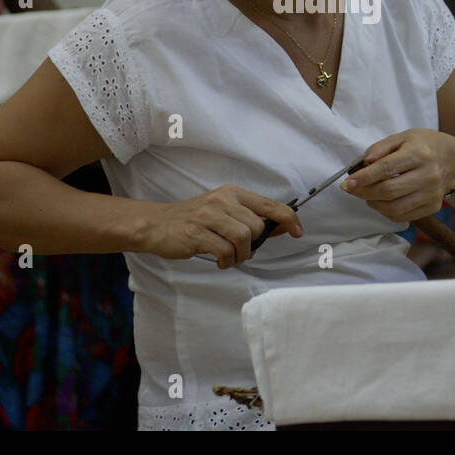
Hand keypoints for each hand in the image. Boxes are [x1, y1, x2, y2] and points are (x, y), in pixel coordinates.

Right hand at [138, 185, 301, 268]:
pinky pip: (225, 250)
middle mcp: (222, 200)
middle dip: (253, 245)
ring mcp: (209, 215)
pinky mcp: (197, 232)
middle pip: (256, 226)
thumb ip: (251, 219)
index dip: (288, 218)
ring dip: (241, 255)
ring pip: (244, 238)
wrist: (156, 224)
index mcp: (232, 193)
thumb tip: (282, 227)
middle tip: (240, 252)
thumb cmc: (194, 221)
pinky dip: (227, 261)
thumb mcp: (224, 213)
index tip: (298, 231)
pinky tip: (219, 261)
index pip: (269, 204)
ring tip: (229, 257)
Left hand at [341, 129, 454, 222]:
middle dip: (364, 192)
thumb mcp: (403, 137)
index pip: (386, 169)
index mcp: (419, 154)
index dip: (363, 178)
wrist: (453, 159)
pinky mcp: (433, 207)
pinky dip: (386, 211)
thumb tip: (363, 163)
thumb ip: (380, 148)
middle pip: (388, 191)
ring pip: (394, 208)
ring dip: (373, 203)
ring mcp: (432, 194)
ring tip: (367, 194)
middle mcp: (428, 175)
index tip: (346, 183)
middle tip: (351, 189)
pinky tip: (381, 201)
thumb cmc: (424, 145)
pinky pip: (403, 216)